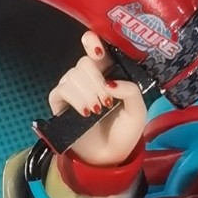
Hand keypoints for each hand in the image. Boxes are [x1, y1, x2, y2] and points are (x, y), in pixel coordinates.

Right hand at [47, 31, 148, 168]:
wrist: (110, 156)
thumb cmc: (124, 132)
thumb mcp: (138, 110)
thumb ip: (131, 90)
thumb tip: (110, 82)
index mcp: (106, 73)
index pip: (94, 47)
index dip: (92, 42)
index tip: (97, 50)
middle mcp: (87, 78)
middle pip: (84, 62)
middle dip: (97, 80)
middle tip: (107, 101)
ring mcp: (73, 89)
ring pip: (73, 75)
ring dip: (88, 93)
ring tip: (98, 111)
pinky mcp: (60, 102)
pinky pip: (62, 89)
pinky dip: (76, 99)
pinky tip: (86, 113)